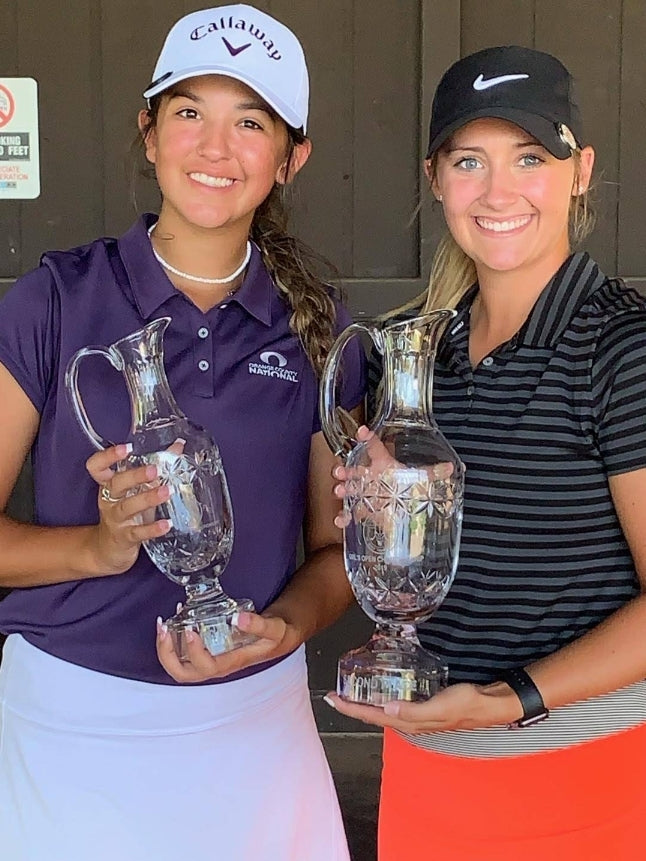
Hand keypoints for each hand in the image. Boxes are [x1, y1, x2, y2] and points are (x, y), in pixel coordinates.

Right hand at [85, 443, 172, 574]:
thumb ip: (156, 467)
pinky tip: (166, 524)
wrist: (108, 550)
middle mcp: (109, 500)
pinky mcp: (124, 538)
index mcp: (109, 484)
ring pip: (127, 506)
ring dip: (147, 498)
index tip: (126, 448)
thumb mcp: (137, 490)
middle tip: (154, 470)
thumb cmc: (127, 514)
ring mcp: (116, 519)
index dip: (108, 456)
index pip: (97, 466)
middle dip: (135, 475)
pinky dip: (152, 529)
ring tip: (167, 491)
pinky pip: (137, 532)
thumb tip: (178, 445)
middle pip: (116, 483)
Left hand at [156, 610, 300, 682]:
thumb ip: (259, 624)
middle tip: (163, 628)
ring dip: (165, 648)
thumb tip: (239, 618)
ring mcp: (209, 659)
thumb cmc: (277, 635)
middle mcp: (217, 665)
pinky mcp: (207, 650)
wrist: (280, 635)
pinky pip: (182, 653)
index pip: (206, 667)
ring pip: (179, 666)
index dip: (194, 652)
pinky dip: (172, 640)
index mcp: (232, 663)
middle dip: (167, 654)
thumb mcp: (275, 628)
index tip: (191, 630)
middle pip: (183, 674)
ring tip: (163, 624)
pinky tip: (175, 619)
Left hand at [324, 681, 519, 733]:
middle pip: (373, 715)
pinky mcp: (422, 706)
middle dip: (352, 706)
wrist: (489, 703)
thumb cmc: (466, 704)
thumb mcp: (440, 707)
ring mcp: (416, 715)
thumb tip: (386, 709)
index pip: (372, 716)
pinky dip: (380, 697)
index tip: (332, 699)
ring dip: (364, 703)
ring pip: (382, 710)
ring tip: (349, 692)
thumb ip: (413, 711)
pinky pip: (395, 704)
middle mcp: (409, 721)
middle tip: (334, 694)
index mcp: (409, 723)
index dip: (350, 708)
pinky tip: (379, 689)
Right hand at [331, 425, 454, 527]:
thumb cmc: (408, 491)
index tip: (361, 431)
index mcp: (383, 465)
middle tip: (340, 471)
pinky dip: (343, 517)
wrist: (403, 513)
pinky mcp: (362, 511)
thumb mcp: (421, 481)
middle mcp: (370, 477)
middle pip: (353, 469)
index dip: (366, 438)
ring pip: (347, 489)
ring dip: (341, 489)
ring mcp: (363, 494)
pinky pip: (348, 513)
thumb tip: (452, 467)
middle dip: (344, 469)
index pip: (373, 447)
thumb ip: (434, 474)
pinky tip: (342, 519)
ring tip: (340, 491)